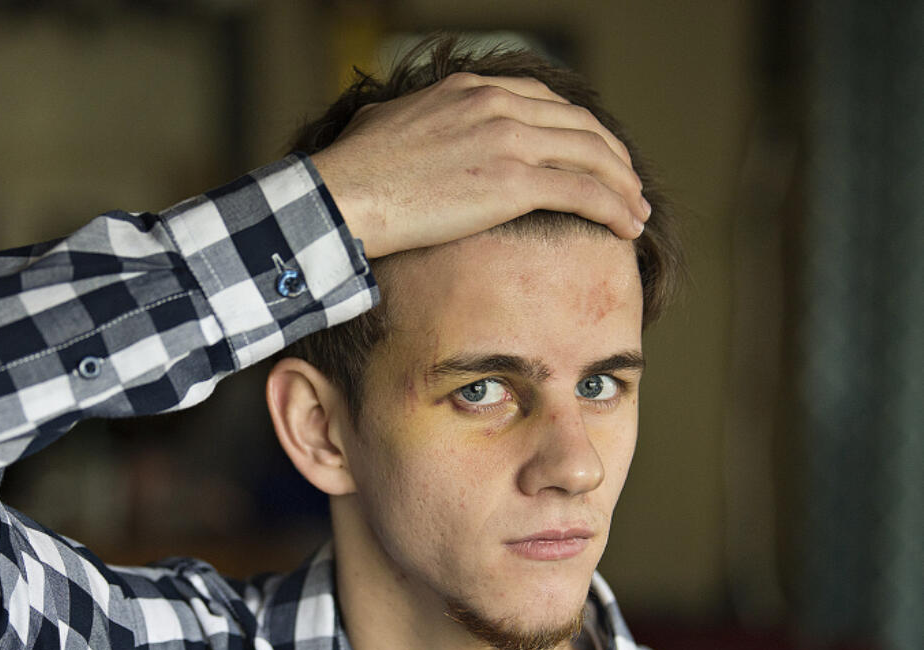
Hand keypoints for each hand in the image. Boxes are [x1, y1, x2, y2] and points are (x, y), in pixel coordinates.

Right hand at [310, 72, 650, 257]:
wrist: (344, 195)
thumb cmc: (353, 171)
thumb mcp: (387, 125)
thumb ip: (413, 122)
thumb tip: (399, 131)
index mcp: (471, 90)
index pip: (546, 103)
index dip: (579, 131)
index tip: (593, 156)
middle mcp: (497, 104)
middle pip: (579, 125)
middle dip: (612, 157)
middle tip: (629, 186)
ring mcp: (508, 139)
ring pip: (590, 155)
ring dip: (623, 185)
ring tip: (637, 212)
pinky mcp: (512, 180)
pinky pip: (582, 190)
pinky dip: (614, 208)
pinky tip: (627, 226)